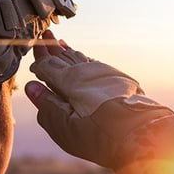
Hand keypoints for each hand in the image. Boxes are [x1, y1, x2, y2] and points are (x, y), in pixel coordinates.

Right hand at [25, 31, 173, 168]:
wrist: (141, 134)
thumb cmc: (100, 135)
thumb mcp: (64, 126)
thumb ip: (46, 105)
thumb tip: (32, 88)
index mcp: (70, 80)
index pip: (48, 65)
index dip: (39, 61)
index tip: (34, 55)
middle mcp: (87, 71)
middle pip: (66, 57)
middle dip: (54, 49)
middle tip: (46, 37)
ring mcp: (106, 74)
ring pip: (82, 59)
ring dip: (70, 52)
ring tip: (62, 44)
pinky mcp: (121, 80)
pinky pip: (96, 65)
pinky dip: (86, 61)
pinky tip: (84, 61)